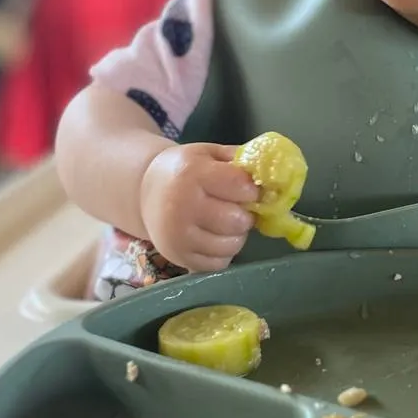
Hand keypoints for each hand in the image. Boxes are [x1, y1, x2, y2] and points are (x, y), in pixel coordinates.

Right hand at [139, 143, 258, 272]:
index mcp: (191, 174)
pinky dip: (224, 252)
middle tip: (238, 209)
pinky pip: (218, 263)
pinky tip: (215, 237)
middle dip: (246, 215)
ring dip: (237, 235)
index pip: (240, 186)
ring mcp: (178, 236)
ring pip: (230, 246)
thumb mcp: (209, 153)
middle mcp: (181, 206)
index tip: (249, 190)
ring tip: (227, 223)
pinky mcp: (178, 258)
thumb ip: (240, 159)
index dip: (252, 189)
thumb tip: (273, 171)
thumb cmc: (185, 170)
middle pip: (237, 221)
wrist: (145, 191)